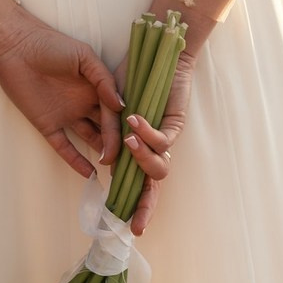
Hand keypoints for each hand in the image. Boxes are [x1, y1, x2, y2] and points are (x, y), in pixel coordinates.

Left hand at [0, 13, 122, 177]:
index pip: (115, 112)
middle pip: (107, 128)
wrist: (15, 47)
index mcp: (96, 87)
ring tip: (116, 171)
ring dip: (103, 154)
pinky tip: (89, 174)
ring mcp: (66, 116)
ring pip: (90, 140)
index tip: (138, 141)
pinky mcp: (47, 125)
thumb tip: (121, 106)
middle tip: (131, 161)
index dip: (126, 126)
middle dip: (119, 144)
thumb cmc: (50, 45)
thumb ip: (103, 79)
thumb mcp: (83, 56)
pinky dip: (76, 160)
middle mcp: (84, 104)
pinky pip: (64, 147)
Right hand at [118, 52, 194, 235]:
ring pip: (158, 167)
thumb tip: (107, 164)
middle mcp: (152, 148)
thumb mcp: (111, 108)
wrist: (156, 56)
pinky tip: (133, 120)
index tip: (123, 223)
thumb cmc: (132, 78)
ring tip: (127, 140)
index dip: (132, 203)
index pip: (135, 182)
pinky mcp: (174, 124)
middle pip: (153, 186)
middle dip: (145, 207)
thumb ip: (109, 134)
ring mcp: (165, 138)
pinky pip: (161, 139)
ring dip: (141, 159)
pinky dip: (146, 133)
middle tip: (136, 226)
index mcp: (136, 147)